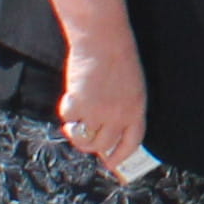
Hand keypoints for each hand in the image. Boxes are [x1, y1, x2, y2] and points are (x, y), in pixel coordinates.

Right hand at [57, 38, 148, 175]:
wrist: (103, 39)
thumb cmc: (118, 57)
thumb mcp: (131, 86)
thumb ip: (123, 107)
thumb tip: (108, 128)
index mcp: (137, 109)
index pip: (132, 142)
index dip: (121, 155)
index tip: (111, 163)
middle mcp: (119, 115)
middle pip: (102, 145)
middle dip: (90, 147)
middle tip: (81, 138)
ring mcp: (98, 112)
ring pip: (83, 138)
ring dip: (74, 133)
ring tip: (73, 122)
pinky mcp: (79, 104)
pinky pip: (68, 118)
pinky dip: (66, 110)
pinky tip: (70, 97)